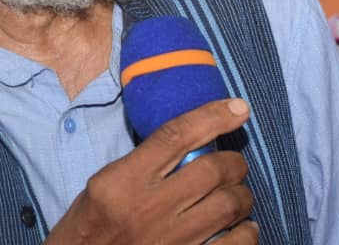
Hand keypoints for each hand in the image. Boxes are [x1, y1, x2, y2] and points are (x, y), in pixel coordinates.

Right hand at [47, 98, 258, 244]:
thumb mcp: (103, 186)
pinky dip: (247, 232)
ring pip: (229, 205)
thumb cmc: (90, 230)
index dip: (213, 117)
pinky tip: (243, 228)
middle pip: (212, 170)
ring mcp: (170, 241)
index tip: (238, 108)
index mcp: (123, 182)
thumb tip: (195, 141)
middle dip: (234, 163)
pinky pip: (237, 243)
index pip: (177, 135)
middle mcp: (148, 209)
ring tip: (237, 197)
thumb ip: (144, 163)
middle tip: (233, 167)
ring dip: (242, 196)